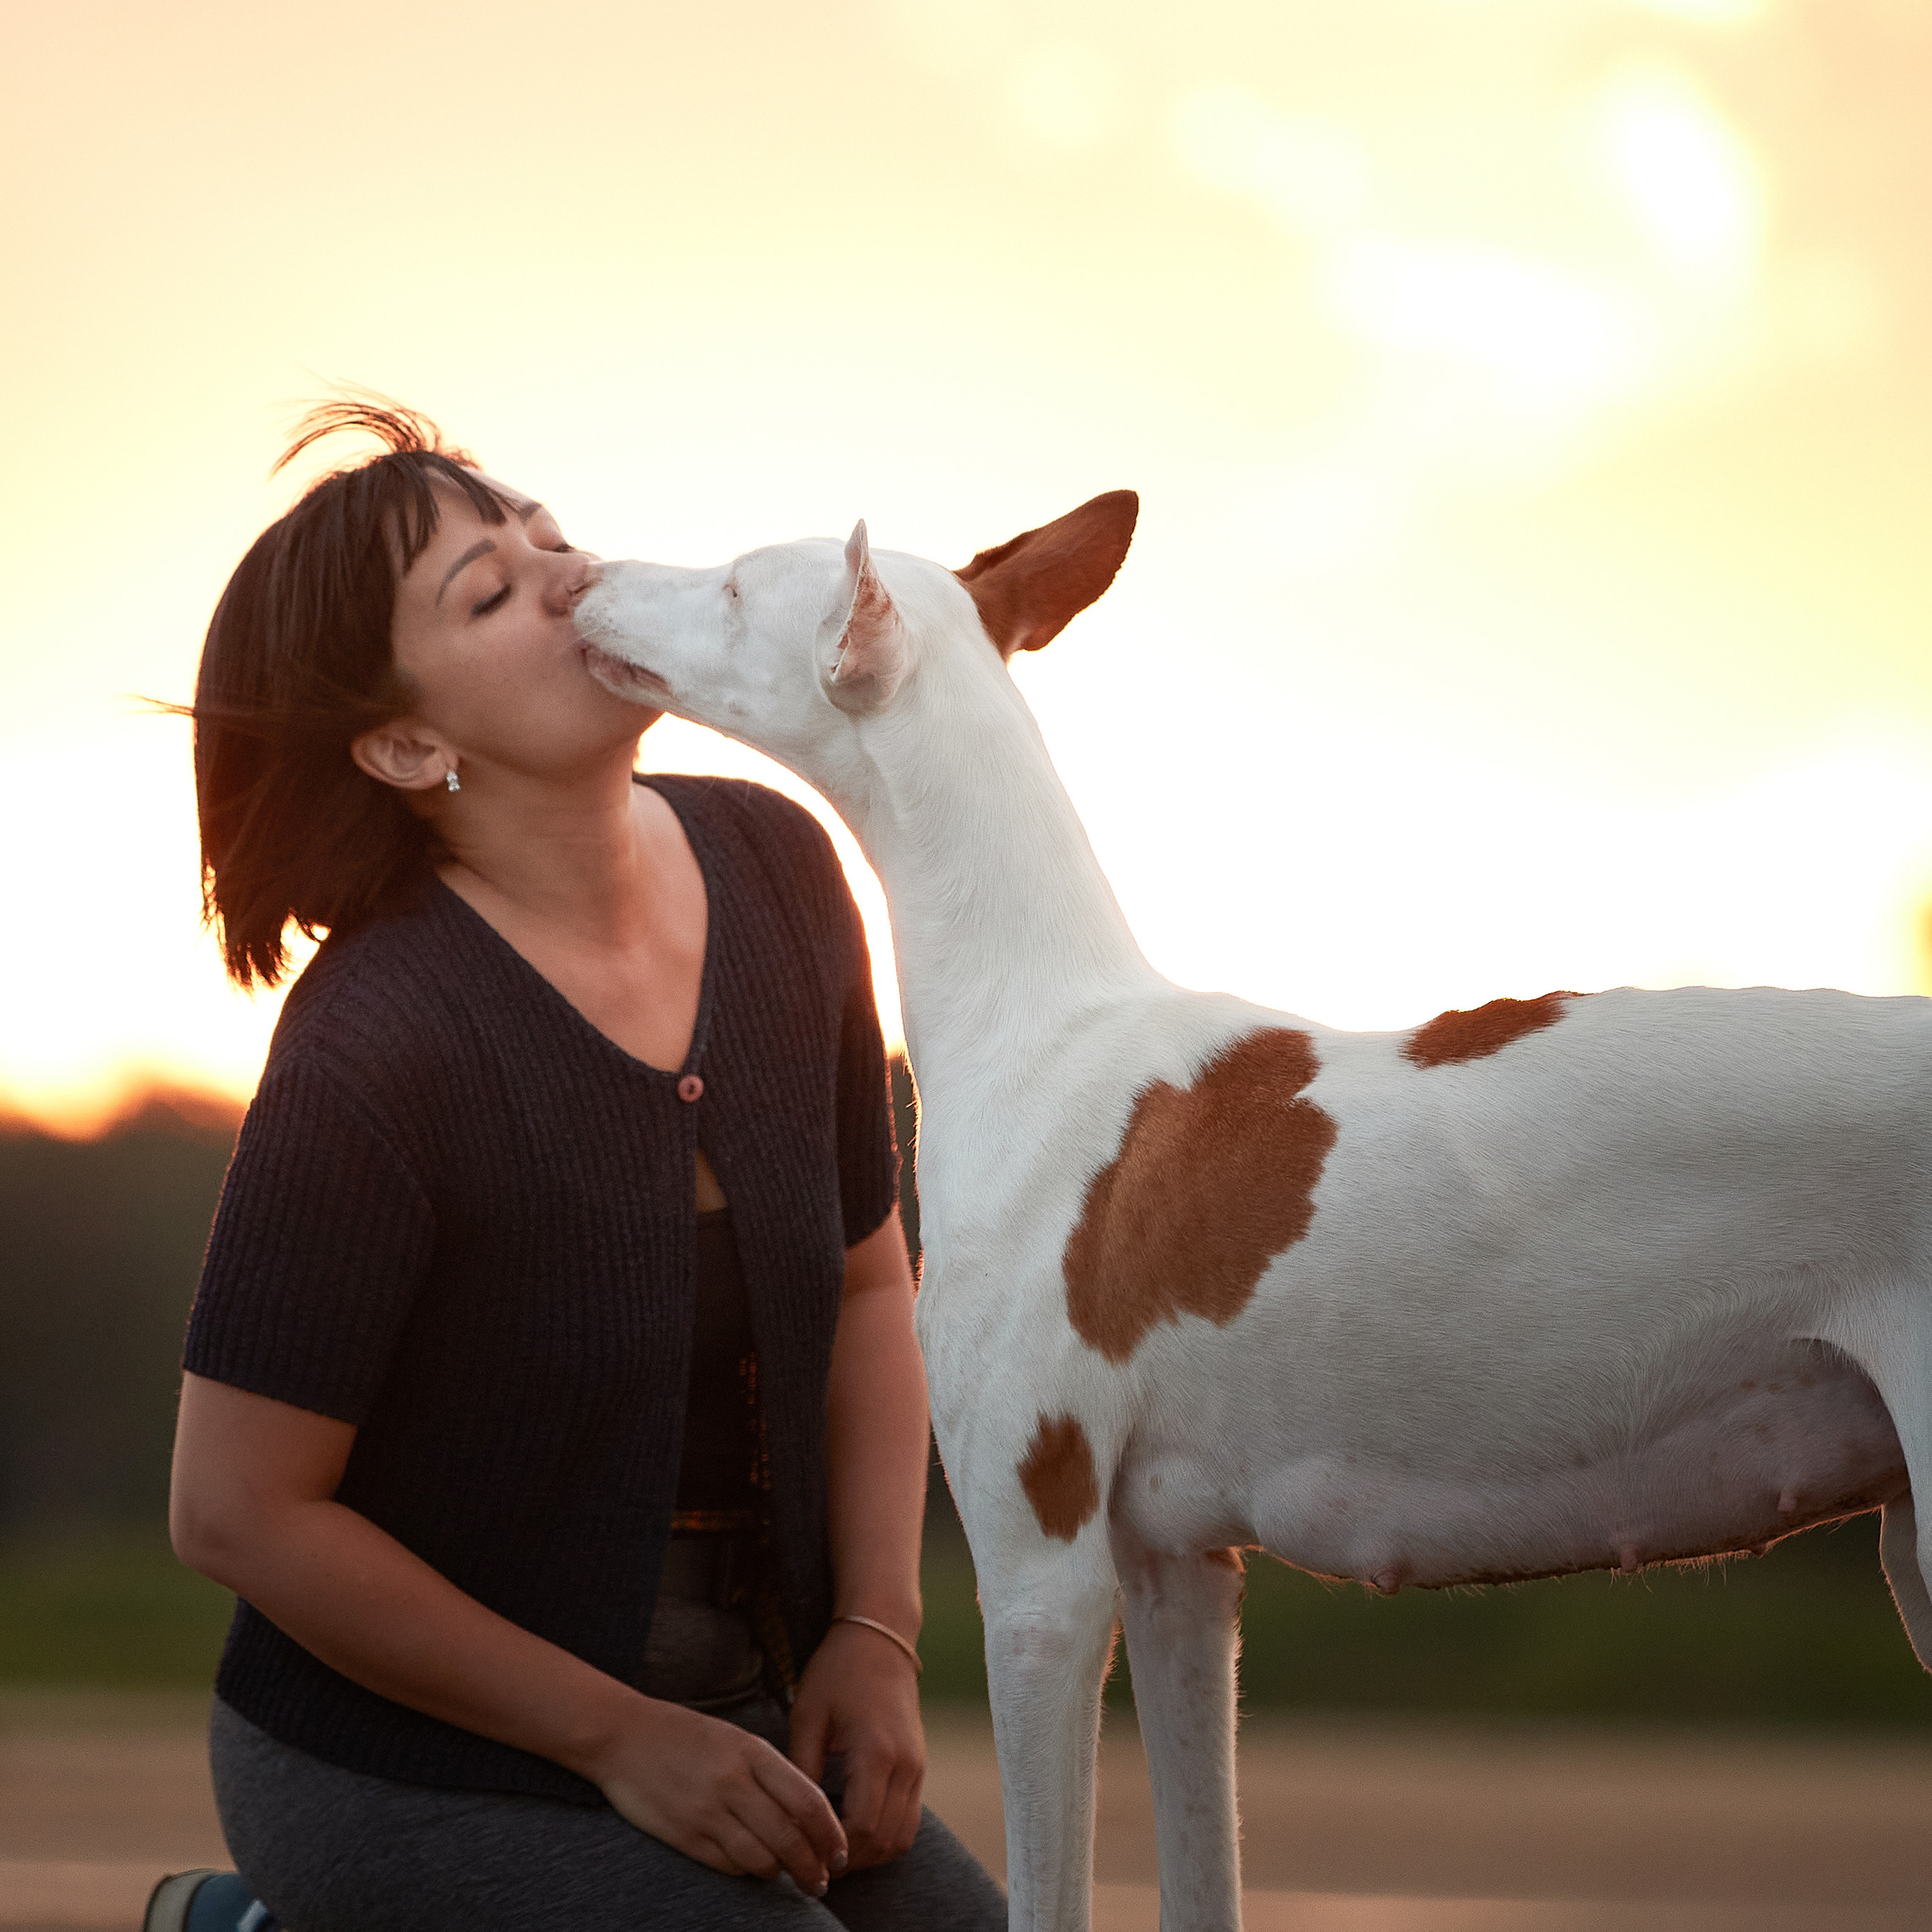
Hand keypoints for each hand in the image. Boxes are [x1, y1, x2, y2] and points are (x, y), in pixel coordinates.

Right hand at [585, 1694, 847, 1891]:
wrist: (624, 1736)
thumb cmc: (687, 1736)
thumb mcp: (736, 1740)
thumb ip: (770, 1773)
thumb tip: (806, 1816)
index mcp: (753, 1752)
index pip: (808, 1801)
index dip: (830, 1833)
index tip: (841, 1851)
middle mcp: (733, 1782)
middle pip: (789, 1837)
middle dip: (813, 1866)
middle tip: (822, 1880)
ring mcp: (707, 1811)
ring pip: (761, 1858)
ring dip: (781, 1874)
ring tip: (788, 1877)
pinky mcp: (684, 1836)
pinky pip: (727, 1865)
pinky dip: (746, 1872)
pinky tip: (752, 1868)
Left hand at [789, 1617, 925, 1870]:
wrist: (879, 1637)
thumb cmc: (837, 1672)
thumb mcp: (808, 1716)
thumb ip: (801, 1770)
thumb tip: (788, 1819)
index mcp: (876, 1752)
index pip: (860, 1828)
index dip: (832, 1850)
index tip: (802, 1854)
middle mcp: (905, 1765)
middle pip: (883, 1841)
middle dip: (849, 1860)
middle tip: (813, 1861)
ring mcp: (917, 1767)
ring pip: (901, 1837)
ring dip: (869, 1853)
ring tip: (831, 1849)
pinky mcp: (919, 1765)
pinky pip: (908, 1819)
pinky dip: (884, 1835)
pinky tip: (852, 1828)